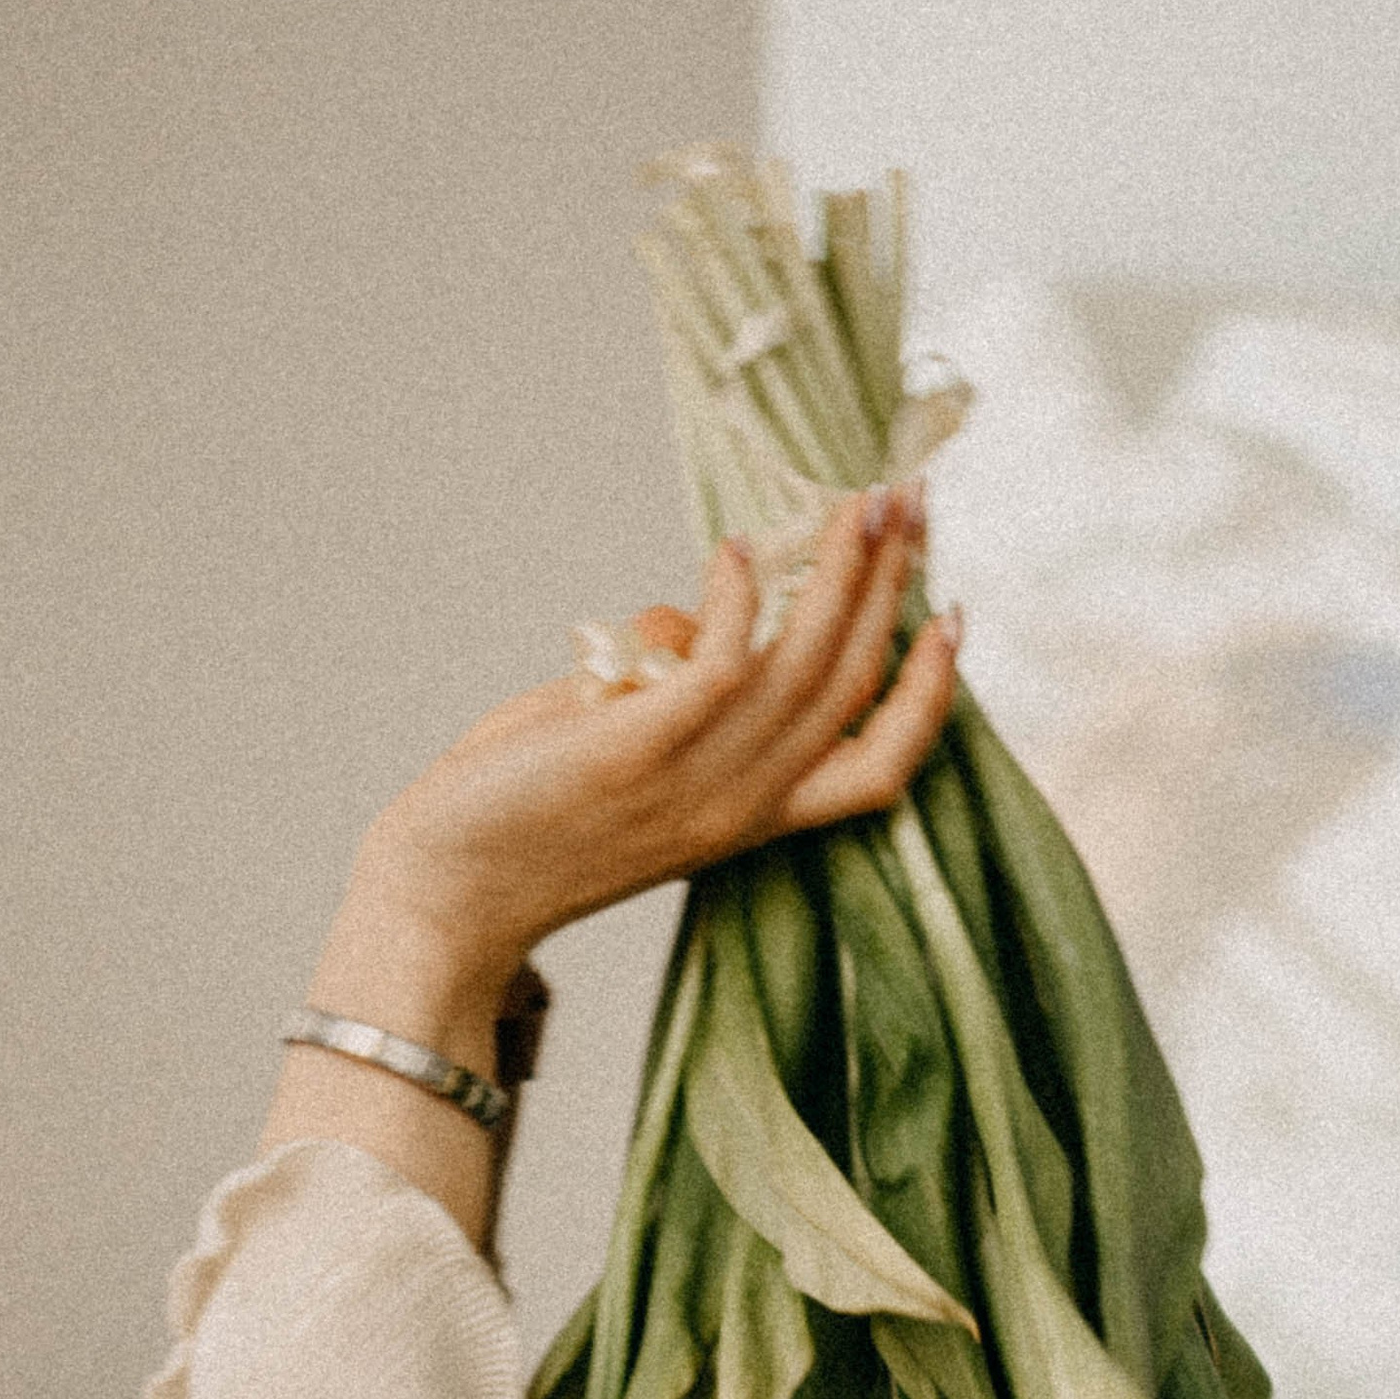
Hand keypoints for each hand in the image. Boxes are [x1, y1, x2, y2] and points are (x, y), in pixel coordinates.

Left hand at [348, 488, 958, 1022]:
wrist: (446, 897)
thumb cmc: (526, 817)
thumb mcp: (625, 748)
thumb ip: (670, 687)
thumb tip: (692, 616)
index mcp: (750, 816)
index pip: (877, 765)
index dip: (927, 693)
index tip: (953, 614)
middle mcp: (738, 806)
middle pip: (850, 690)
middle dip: (891, 587)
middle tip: (908, 502)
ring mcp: (692, 783)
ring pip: (801, 670)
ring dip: (837, 576)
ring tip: (854, 503)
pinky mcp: (635, 754)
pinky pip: (717, 668)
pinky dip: (735, 601)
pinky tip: (732, 553)